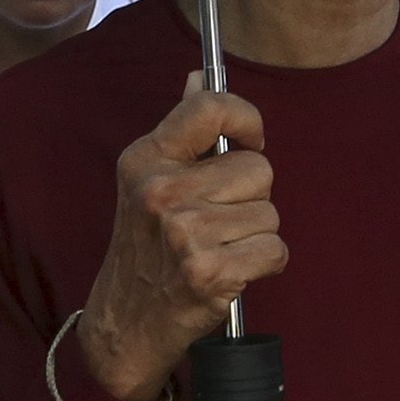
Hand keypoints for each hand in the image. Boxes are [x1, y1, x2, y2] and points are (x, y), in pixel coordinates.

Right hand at [78, 77, 287, 400]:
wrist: (125, 326)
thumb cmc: (146, 248)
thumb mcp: (147, 182)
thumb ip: (181, 131)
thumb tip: (199, 74)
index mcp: (146, 159)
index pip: (209, 107)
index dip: (245, 117)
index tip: (250, 140)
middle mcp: (160, 191)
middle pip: (258, 168)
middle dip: (252, 195)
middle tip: (220, 220)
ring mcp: (183, 233)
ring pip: (270, 212)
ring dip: (257, 233)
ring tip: (222, 247)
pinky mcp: (206, 273)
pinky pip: (274, 249)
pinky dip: (264, 263)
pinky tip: (233, 271)